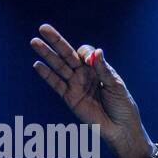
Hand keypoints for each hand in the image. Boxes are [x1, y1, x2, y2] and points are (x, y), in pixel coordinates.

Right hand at [30, 24, 153, 157]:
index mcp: (98, 69)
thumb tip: (96, 52)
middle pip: (68, 54)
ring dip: (47, 54)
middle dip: (56, 42)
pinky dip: (47, 75)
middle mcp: (85, 75)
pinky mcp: (70, 98)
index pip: (85, 53)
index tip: (88, 60)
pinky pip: (56, 84)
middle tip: (43, 28)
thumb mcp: (116, 86)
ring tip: (34, 42)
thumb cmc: (123, 106)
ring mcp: (76, 85)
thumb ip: (104, 70)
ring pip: (59, 67)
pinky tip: (37, 65)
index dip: (84, 53)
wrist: (120, 129)